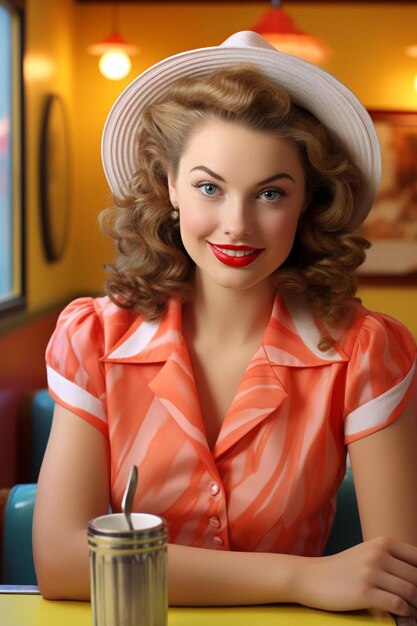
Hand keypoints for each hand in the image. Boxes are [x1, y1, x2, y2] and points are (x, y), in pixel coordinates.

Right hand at [295, 537, 416, 617]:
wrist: (312, 578)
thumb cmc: (343, 570)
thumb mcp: (368, 554)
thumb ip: (393, 561)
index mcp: (383, 543)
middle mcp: (378, 554)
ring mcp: (371, 572)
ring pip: (411, 591)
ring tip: (416, 614)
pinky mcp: (364, 592)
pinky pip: (398, 605)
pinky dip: (407, 614)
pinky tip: (406, 618)